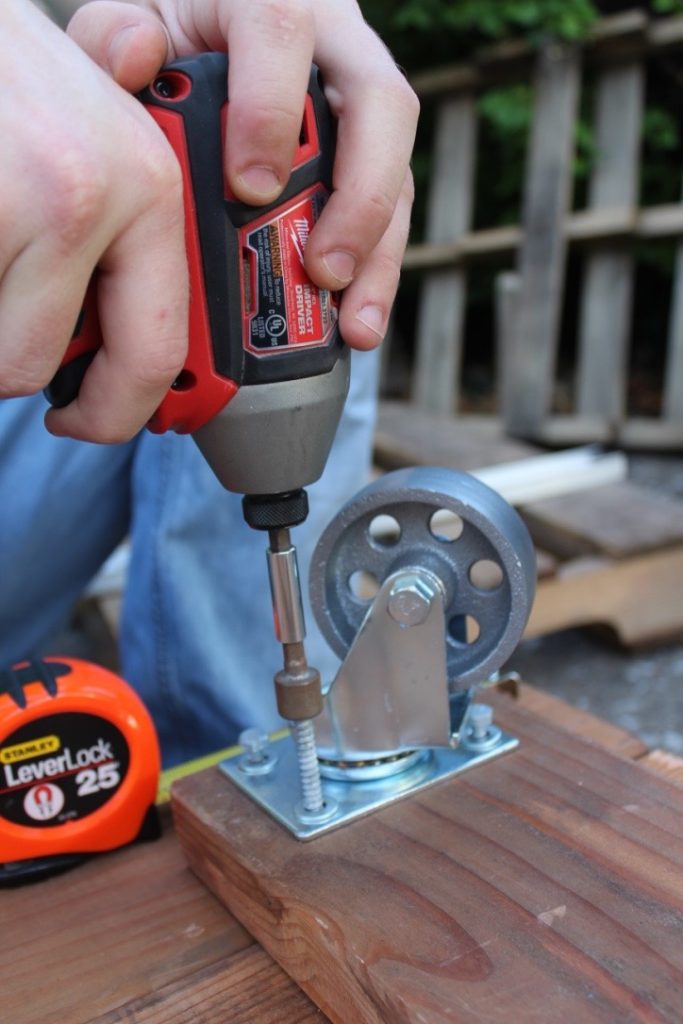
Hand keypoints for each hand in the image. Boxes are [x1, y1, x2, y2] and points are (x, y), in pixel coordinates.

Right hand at [0, 0, 187, 441]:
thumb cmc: (7, 75)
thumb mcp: (90, 132)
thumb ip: (122, 222)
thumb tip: (140, 340)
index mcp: (148, 189)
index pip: (154, 351)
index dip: (116, 412)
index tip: (84, 422)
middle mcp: (92, 196)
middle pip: (37, 364)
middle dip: (6, 361)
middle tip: (0, 327)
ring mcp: (19, 199)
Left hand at [68, 0, 418, 350]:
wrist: (211, 29)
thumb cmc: (174, 32)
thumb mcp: (136, 19)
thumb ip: (114, 34)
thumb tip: (137, 56)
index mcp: (269, 1)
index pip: (284, 33)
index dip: (273, 110)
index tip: (248, 186)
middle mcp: (337, 46)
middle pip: (380, 106)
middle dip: (360, 196)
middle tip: (323, 269)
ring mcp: (363, 107)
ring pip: (399, 170)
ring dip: (379, 252)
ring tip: (354, 322)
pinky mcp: (374, 158)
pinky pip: (392, 213)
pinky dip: (376, 273)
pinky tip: (357, 322)